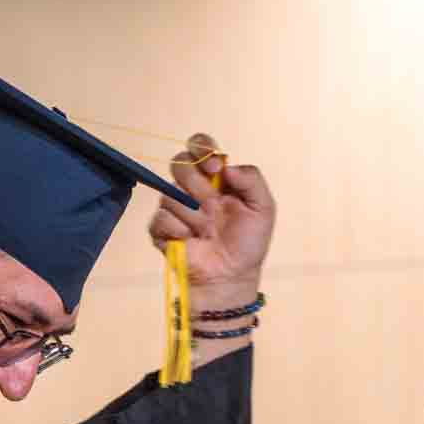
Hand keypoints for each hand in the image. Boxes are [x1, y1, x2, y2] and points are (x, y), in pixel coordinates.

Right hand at [147, 133, 276, 303]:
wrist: (231, 276)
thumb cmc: (247, 243)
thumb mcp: (263, 208)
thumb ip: (252, 179)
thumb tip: (227, 166)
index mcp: (215, 179)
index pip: (199, 147)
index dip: (202, 149)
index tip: (214, 169)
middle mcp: (192, 189)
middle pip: (178, 163)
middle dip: (197, 184)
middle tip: (213, 205)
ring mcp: (175, 208)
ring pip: (170, 193)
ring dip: (194, 216)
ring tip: (207, 232)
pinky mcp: (161, 229)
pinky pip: (160, 218)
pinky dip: (178, 230)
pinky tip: (191, 241)